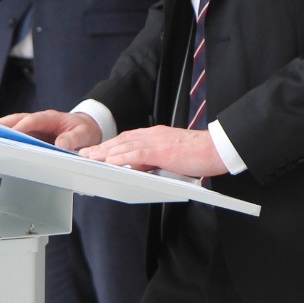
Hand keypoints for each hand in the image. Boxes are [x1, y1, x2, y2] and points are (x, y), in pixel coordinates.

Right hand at [0, 110, 102, 150]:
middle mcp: (41, 120)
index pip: (34, 120)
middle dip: (4, 124)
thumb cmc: (85, 129)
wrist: (87, 127)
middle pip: (18, 119)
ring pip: (15, 125)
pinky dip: (8, 137)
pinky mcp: (33, 134)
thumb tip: (60, 145)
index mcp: (52, 118)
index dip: (22, 126)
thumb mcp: (84, 135)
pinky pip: (19, 134)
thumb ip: (73, 139)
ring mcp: (36, 127)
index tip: (13, 133)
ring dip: (2, 130)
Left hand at [81, 125, 227, 177]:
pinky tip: (109, 162)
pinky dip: (121, 158)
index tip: (97, 150)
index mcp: (156, 135)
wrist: (218, 148)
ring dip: (105, 152)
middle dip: (101, 147)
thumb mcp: (173, 155)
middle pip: (121, 140)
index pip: (128, 138)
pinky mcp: (162, 151)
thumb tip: (141, 167)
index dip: (110, 144)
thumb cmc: (200, 154)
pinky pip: (136, 155)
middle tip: (85, 153)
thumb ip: (156, 159)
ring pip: (125, 146)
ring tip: (90, 158)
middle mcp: (154, 135)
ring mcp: (157, 142)